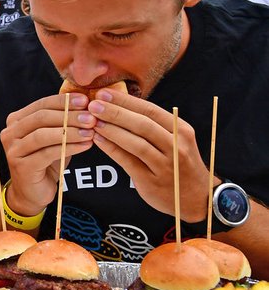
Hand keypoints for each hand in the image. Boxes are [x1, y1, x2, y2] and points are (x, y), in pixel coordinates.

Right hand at [0, 92, 95, 215]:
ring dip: (70, 131)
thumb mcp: (54, 138)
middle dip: (69, 115)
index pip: (41, 104)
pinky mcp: (21, 166)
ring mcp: (13, 150)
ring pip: (43, 135)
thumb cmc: (45, 162)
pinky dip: (69, 147)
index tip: (85, 100)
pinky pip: (48, 153)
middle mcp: (10, 133)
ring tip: (91, 131)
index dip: (63, 101)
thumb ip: (62, 122)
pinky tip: (86, 145)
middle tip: (91, 117)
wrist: (32, 192)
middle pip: (41, 117)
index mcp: (16, 120)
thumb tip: (86, 103)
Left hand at [87, 92, 209, 220]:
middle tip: (93, 104)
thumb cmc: (179, 162)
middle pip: (143, 125)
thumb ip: (153, 124)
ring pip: (136, 144)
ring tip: (92, 121)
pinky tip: (97, 139)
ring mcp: (166, 166)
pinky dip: (111, 149)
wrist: (197, 197)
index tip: (103, 92)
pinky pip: (128, 162)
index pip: (150, 110)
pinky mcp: (152, 182)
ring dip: (112, 130)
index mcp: (182, 130)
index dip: (125, 101)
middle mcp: (177, 147)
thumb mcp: (176, 139)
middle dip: (115, 112)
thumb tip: (119, 104)